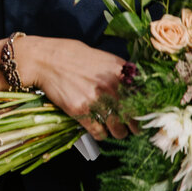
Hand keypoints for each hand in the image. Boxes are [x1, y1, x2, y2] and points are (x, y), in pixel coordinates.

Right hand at [18, 37, 137, 140]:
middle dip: (136, 126)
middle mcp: (111, 86)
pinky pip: (99, 132)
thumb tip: (133, 83)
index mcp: (119, 71)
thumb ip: (118, 70)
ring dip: (119, 133)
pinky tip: (99, 132)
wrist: (44, 59)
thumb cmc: (70, 54)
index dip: (147, 108)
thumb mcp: (101, 56)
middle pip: (134, 116)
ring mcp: (96, 100)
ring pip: (118, 129)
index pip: (144, 96)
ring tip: (117, 132)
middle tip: (134, 129)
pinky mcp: (81, 111)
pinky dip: (101, 135)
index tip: (147, 114)